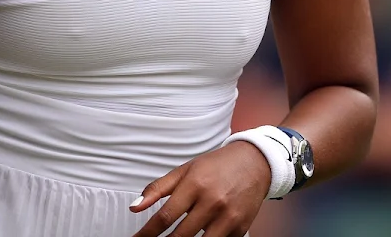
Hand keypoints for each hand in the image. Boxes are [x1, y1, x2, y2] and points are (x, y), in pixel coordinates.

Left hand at [128, 141, 270, 236]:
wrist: (255, 162)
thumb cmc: (218, 166)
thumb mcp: (185, 170)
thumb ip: (158, 188)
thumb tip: (136, 206)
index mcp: (195, 185)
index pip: (165, 217)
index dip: (147, 233)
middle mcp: (213, 202)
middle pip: (181, 236)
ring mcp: (228, 218)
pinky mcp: (240, 229)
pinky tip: (202, 234)